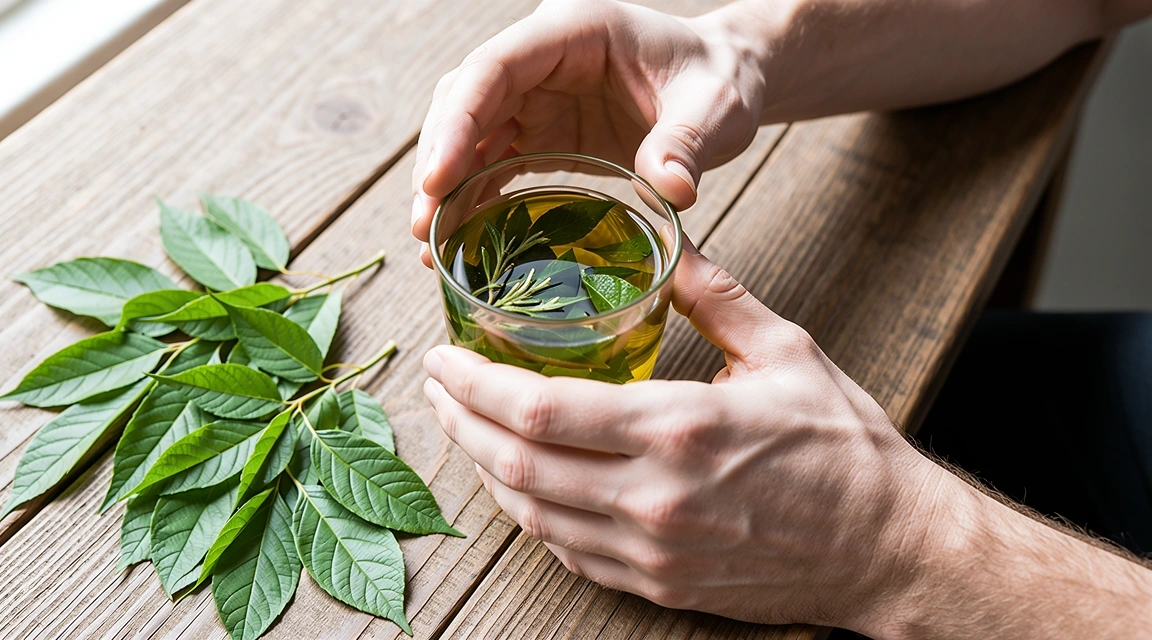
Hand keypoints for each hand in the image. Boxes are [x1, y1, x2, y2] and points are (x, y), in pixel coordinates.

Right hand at [411, 0, 767, 260]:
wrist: (728, 83)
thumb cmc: (721, 80)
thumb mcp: (714, 108)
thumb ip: (687, 144)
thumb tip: (671, 191)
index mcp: (574, 32)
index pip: (494, 68)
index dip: (457, 122)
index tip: (436, 180)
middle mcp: (543, 59)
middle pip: (466, 102)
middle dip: (438, 162)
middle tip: (423, 226)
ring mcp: (538, 95)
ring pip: (469, 134)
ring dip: (446, 187)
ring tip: (429, 245)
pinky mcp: (542, 130)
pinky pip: (494, 160)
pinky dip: (473, 198)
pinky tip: (459, 238)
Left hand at [421, 240, 948, 630]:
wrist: (885, 548)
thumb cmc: (842, 448)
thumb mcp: (785, 351)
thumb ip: (713, 294)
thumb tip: (666, 236)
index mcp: (680, 429)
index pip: (540, 411)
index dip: (474, 384)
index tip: (443, 357)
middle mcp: (653, 499)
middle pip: (516, 465)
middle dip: (459, 422)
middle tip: (437, 385)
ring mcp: (651, 552)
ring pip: (530, 514)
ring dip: (483, 468)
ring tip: (465, 426)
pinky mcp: (657, 584)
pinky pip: (566, 552)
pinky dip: (528, 512)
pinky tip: (519, 480)